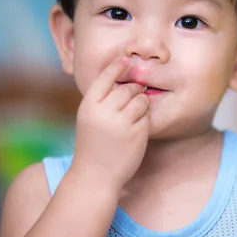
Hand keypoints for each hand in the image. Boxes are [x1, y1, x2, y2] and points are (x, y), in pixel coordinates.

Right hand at [70, 58, 149, 189]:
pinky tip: (136, 129)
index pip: (105, 77)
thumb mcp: (89, 118)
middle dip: (133, 90)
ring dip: (141, 103)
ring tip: (134, 115)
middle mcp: (104, 112)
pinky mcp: (137, 134)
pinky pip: (147, 116)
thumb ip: (102, 100)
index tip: (125, 60)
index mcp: (89, 106)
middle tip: (132, 99)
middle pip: (127, 88)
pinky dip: (144, 119)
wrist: (94, 176)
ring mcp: (121, 123)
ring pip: (141, 99)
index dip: (117, 67)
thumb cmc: (92, 144)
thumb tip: (124, 80)